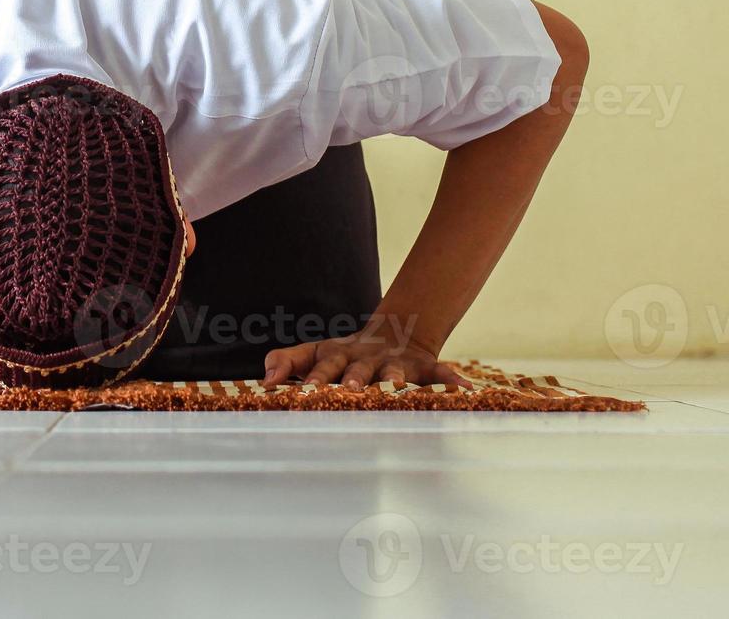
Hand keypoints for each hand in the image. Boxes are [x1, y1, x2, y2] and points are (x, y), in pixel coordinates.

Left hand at [260, 320, 470, 390]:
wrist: (397, 334)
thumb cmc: (346, 355)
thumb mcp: (315, 353)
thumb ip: (286, 362)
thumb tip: (262, 379)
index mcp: (338, 357)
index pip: (321, 366)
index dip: (313, 379)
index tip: (300, 394)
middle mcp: (366, 359)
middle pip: (357, 369)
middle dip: (353, 380)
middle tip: (350, 391)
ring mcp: (396, 363)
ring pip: (396, 372)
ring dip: (396, 379)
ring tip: (398, 388)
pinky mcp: (423, 366)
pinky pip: (440, 373)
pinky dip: (452, 380)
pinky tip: (465, 390)